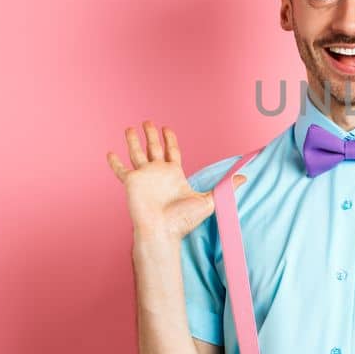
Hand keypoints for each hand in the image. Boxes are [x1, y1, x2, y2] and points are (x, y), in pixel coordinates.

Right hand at [106, 120, 245, 243]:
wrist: (163, 231)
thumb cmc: (184, 220)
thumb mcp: (210, 200)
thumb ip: (225, 187)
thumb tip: (244, 177)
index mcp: (174, 174)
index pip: (172, 151)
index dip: (170, 138)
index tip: (167, 128)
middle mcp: (158, 173)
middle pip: (154, 148)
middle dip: (151, 134)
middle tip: (148, 122)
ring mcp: (144, 178)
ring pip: (137, 153)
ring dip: (133, 141)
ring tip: (130, 128)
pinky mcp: (132, 183)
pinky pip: (121, 170)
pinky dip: (115, 162)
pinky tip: (110, 152)